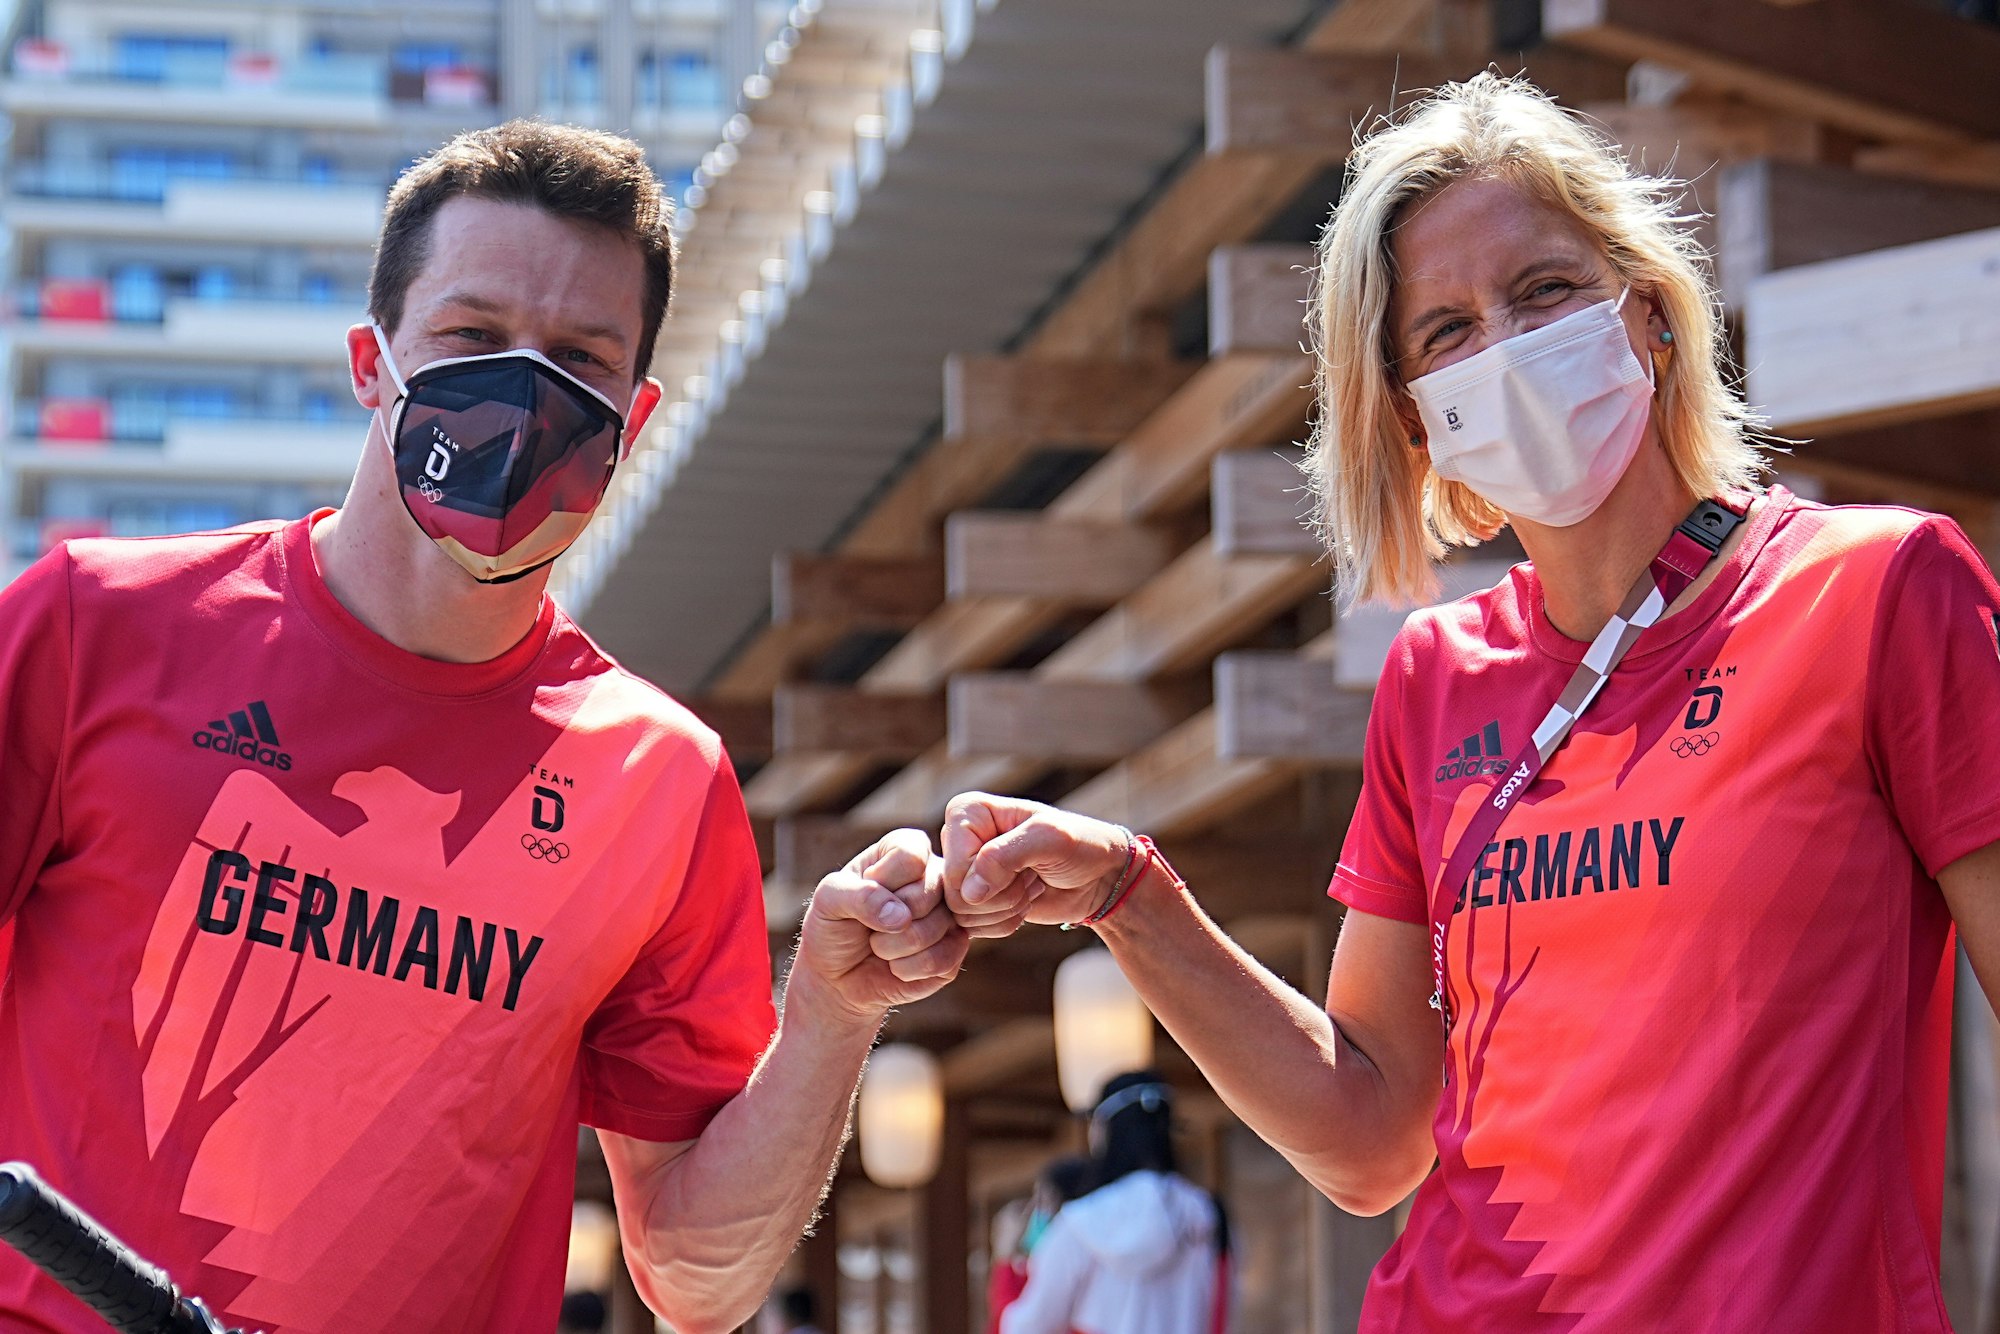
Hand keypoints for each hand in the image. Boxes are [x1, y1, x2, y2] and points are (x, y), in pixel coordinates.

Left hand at [794, 829, 968, 1024]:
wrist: (838, 977)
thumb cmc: (835, 927)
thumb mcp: (829, 900)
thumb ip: (860, 896)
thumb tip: (902, 918)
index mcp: (906, 850)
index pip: (910, 856)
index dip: (882, 881)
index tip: (864, 890)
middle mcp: (935, 877)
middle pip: (927, 892)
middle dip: (886, 920)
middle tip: (872, 926)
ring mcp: (950, 914)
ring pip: (933, 929)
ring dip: (892, 948)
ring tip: (881, 946)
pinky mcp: (955, 950)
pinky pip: (941, 960)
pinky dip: (906, 969)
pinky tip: (896, 966)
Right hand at [940, 792, 1129, 937]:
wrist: (1098, 876)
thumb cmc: (1080, 845)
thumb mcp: (1049, 838)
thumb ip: (1005, 856)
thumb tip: (968, 893)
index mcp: (968, 812)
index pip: (954, 867)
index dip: (992, 878)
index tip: (1028, 861)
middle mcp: (958, 840)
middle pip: (956, 895)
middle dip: (1002, 896)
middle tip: (1031, 875)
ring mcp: (964, 872)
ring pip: (963, 915)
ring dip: (1006, 908)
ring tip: (1030, 884)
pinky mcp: (974, 900)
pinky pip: (973, 928)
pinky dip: (1004, 923)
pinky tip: (1025, 901)